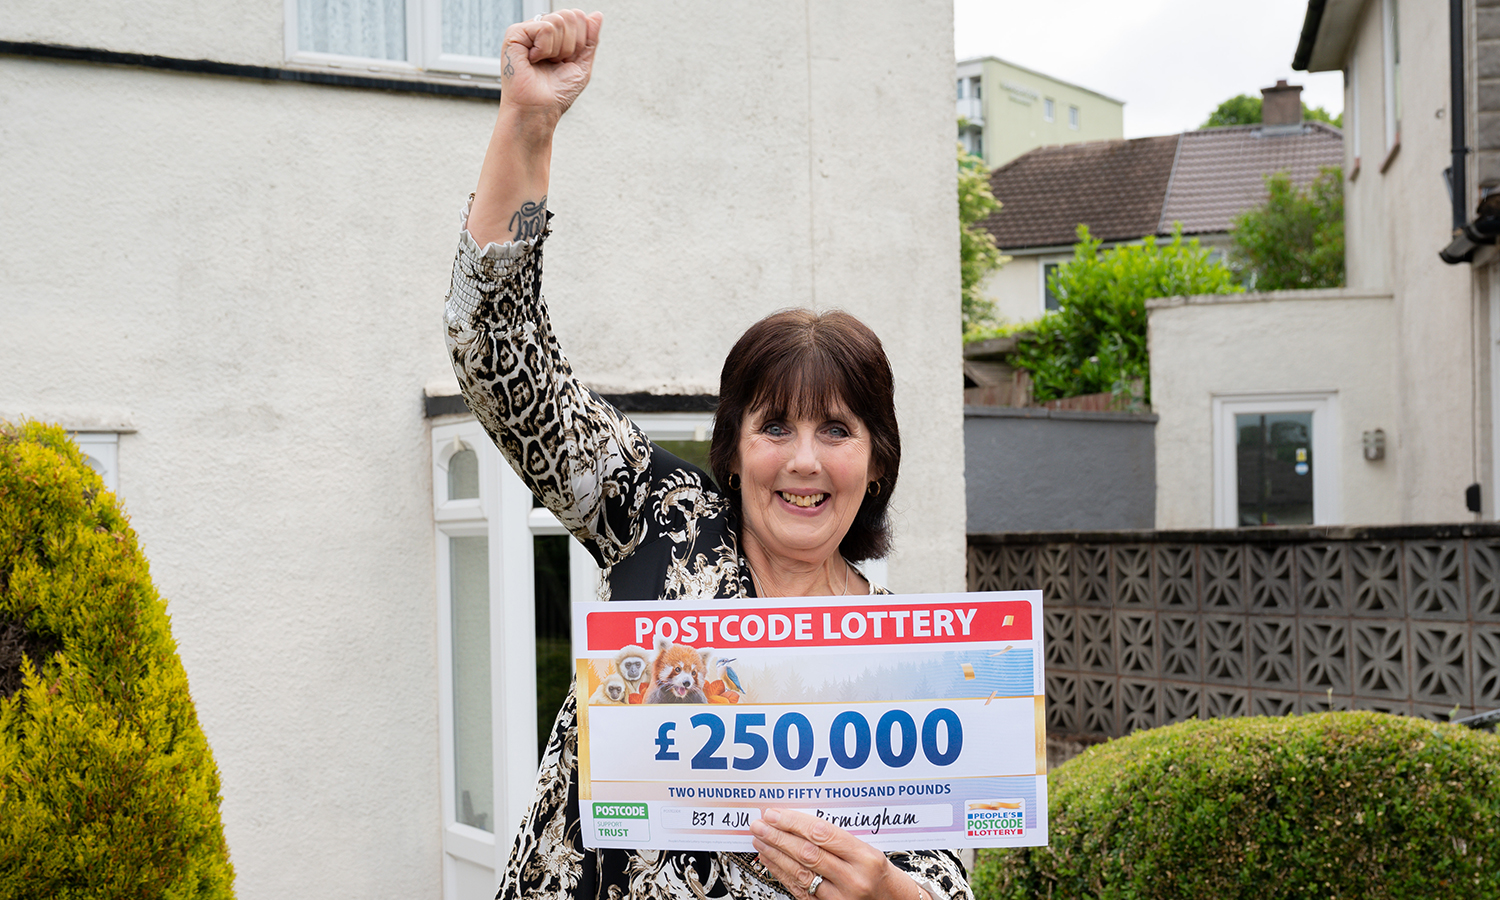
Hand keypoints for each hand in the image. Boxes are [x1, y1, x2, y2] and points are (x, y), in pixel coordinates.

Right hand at [499, 9, 603, 123]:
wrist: (539, 110)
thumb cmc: (556, 94)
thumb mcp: (582, 65)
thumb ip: (590, 39)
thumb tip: (597, 15)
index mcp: (555, 36)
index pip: (577, 16)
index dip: (580, 40)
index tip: (568, 60)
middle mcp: (541, 30)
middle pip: (570, 15)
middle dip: (571, 44)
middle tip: (557, 62)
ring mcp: (527, 31)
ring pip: (558, 21)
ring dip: (558, 49)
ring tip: (545, 62)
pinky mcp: (515, 34)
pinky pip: (544, 28)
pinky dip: (545, 49)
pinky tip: (534, 60)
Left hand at [750, 808, 923, 899]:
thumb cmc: (883, 876)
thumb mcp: (870, 851)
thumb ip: (839, 839)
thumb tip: (801, 823)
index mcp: (866, 858)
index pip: (822, 834)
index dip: (794, 823)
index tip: (776, 814)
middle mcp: (853, 879)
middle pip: (807, 853)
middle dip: (779, 836)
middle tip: (760, 824)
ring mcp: (840, 898)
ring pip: (800, 872)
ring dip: (775, 854)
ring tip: (760, 839)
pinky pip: (799, 889)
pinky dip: (781, 873)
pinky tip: (770, 860)